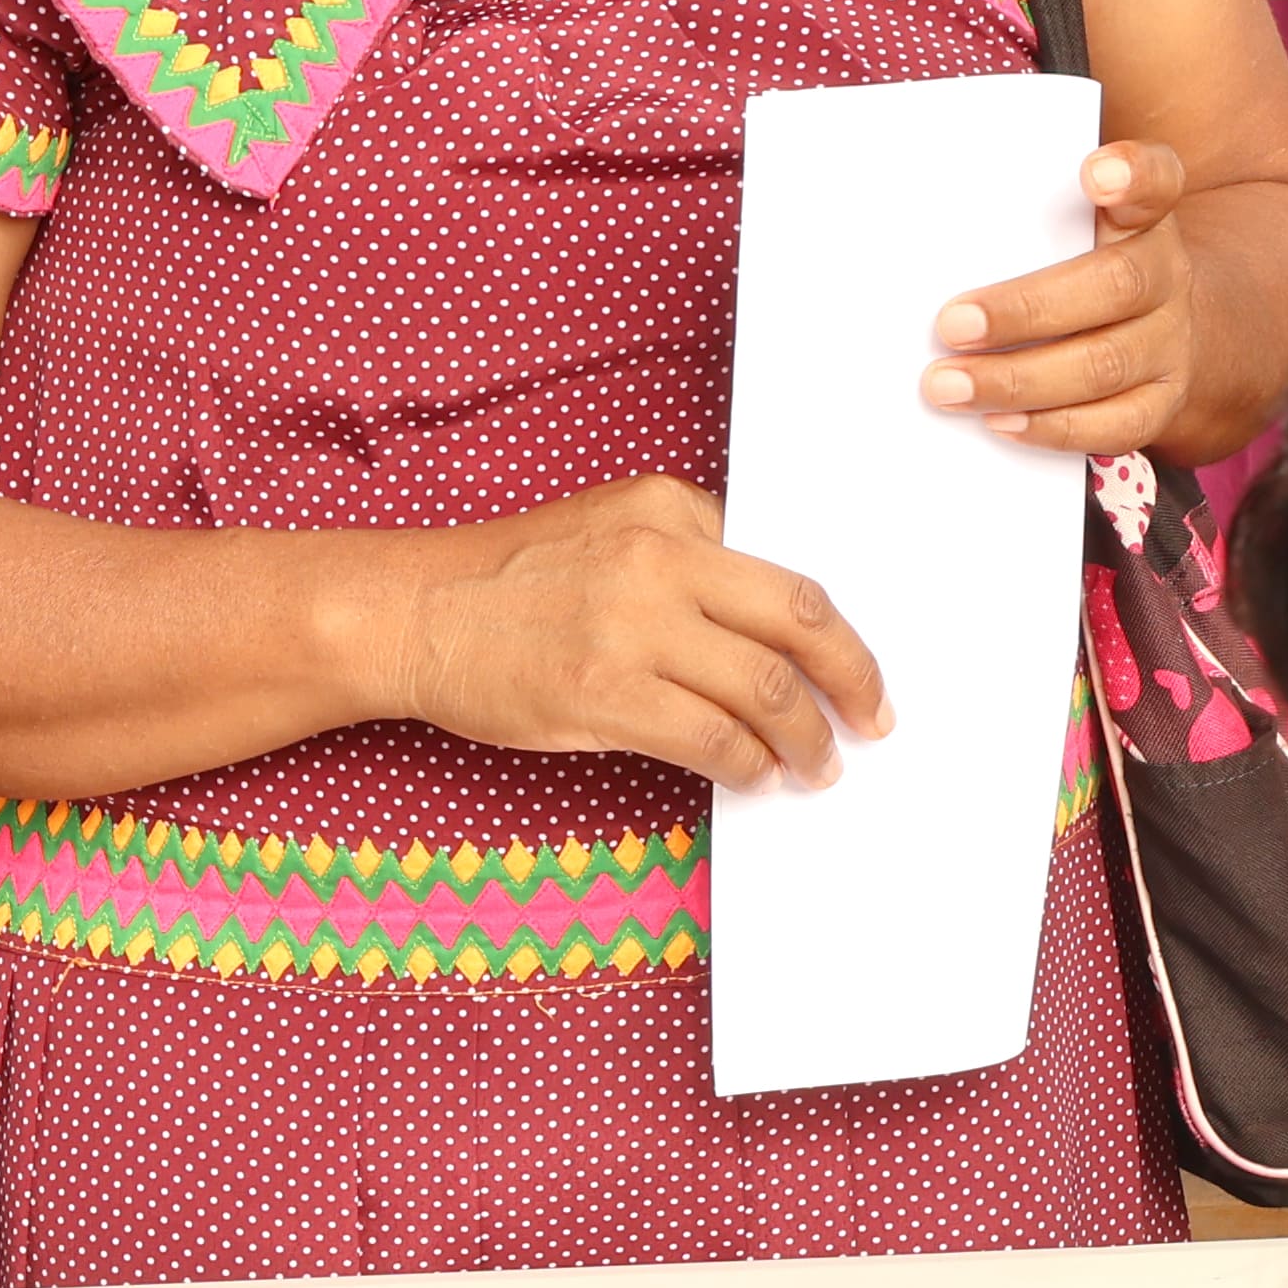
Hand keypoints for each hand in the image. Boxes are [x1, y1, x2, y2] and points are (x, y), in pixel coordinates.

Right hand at [390, 479, 886, 787]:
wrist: (416, 612)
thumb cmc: (511, 580)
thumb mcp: (608, 528)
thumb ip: (688, 558)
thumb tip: (772, 635)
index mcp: (670, 511)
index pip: (785, 572)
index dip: (838, 632)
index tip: (860, 671)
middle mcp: (659, 558)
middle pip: (797, 622)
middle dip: (853, 680)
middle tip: (871, 720)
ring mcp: (631, 626)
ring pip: (763, 688)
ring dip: (805, 738)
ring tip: (815, 765)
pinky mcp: (602, 691)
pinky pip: (709, 738)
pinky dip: (746, 764)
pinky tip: (753, 776)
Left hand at [931, 135, 1218, 453]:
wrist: (1157, 331)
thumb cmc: (1081, 267)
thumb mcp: (1069, 228)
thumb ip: (1020, 220)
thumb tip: (919, 237)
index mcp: (1144, 218)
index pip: (1156, 181)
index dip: (1133, 176)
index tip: (1095, 175)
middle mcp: (1167, 276)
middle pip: (1115, 286)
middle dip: (1027, 310)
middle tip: (951, 324)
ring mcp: (1169, 343)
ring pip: (1105, 363)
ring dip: (1019, 379)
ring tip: (949, 384)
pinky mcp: (1160, 401)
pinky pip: (1115, 425)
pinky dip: (1052, 427)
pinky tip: (1000, 422)